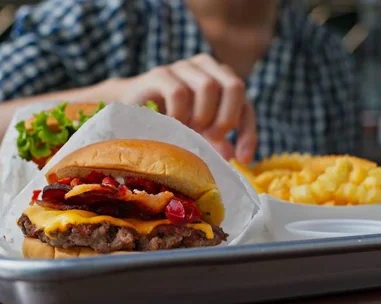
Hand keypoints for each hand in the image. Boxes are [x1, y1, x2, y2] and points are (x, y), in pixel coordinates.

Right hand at [117, 54, 256, 163]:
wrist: (133, 105)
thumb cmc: (172, 119)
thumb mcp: (200, 132)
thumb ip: (218, 141)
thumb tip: (235, 159)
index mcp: (223, 80)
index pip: (245, 104)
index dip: (247, 133)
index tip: (241, 159)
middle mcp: (207, 67)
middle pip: (234, 86)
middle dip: (226, 118)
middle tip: (212, 138)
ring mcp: (183, 67)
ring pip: (208, 87)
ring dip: (202, 115)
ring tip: (189, 129)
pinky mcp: (160, 73)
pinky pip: (179, 92)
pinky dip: (179, 114)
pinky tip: (172, 123)